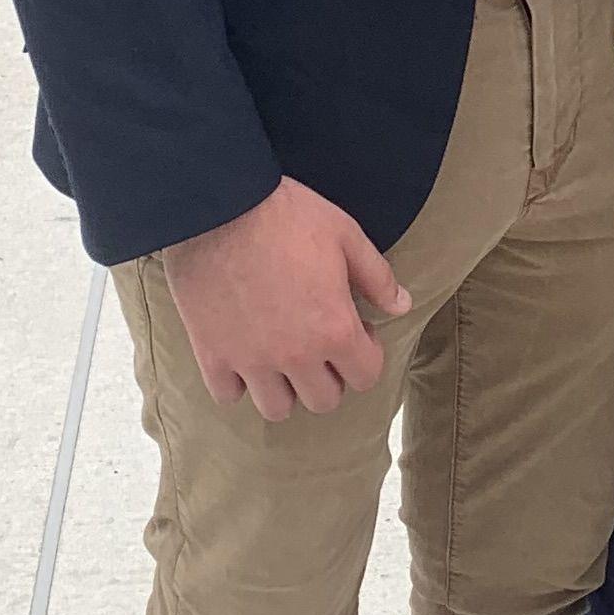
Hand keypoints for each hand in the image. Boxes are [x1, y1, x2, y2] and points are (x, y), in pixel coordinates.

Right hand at [162, 180, 413, 420]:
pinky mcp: (212, 354)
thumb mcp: (345, 235)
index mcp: (334, 329)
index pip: (366, 376)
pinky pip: (228, 395)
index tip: (356, 329)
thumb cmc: (286, 215)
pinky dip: (237, 383)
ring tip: (282, 356)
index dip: (366, 353)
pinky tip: (243, 354)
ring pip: (276, 408)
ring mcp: (250, 360)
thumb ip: (377, 277)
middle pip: (323, 401)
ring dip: (285, 388)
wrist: (219, 205)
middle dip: (330, 376)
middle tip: (320, 342)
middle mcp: (295, 355)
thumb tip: (401, 305)